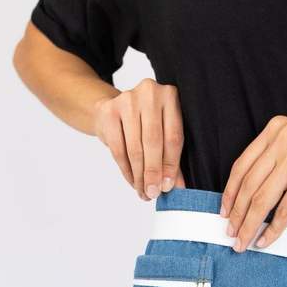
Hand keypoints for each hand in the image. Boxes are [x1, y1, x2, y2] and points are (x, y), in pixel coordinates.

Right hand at [93, 78, 185, 200]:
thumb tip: (178, 189)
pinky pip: (118, 149)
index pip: (173, 137)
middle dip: (153, 172)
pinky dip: (126, 170)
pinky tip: (133, 181)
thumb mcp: (163, 136)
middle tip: (153, 193)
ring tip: (144, 192)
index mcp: (170, 96)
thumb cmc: (146, 125)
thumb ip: (172, 159)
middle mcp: (149, 93)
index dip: (171, 165)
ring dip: (139, 175)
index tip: (168, 187)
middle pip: (153, 142)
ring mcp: (127, 99)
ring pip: (135, 147)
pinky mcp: (109, 111)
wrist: (113, 109)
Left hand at [220, 116, 286, 251]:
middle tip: (230, 231)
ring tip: (242, 240)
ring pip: (261, 201)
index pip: (242, 164)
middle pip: (249, 185)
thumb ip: (276, 159)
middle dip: (236, 213)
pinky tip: (265, 240)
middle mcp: (283, 140)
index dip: (230, 192)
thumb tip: (249, 192)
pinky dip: (272, 230)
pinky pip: (282, 212)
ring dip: (248, 225)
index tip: (224, 209)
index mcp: (277, 128)